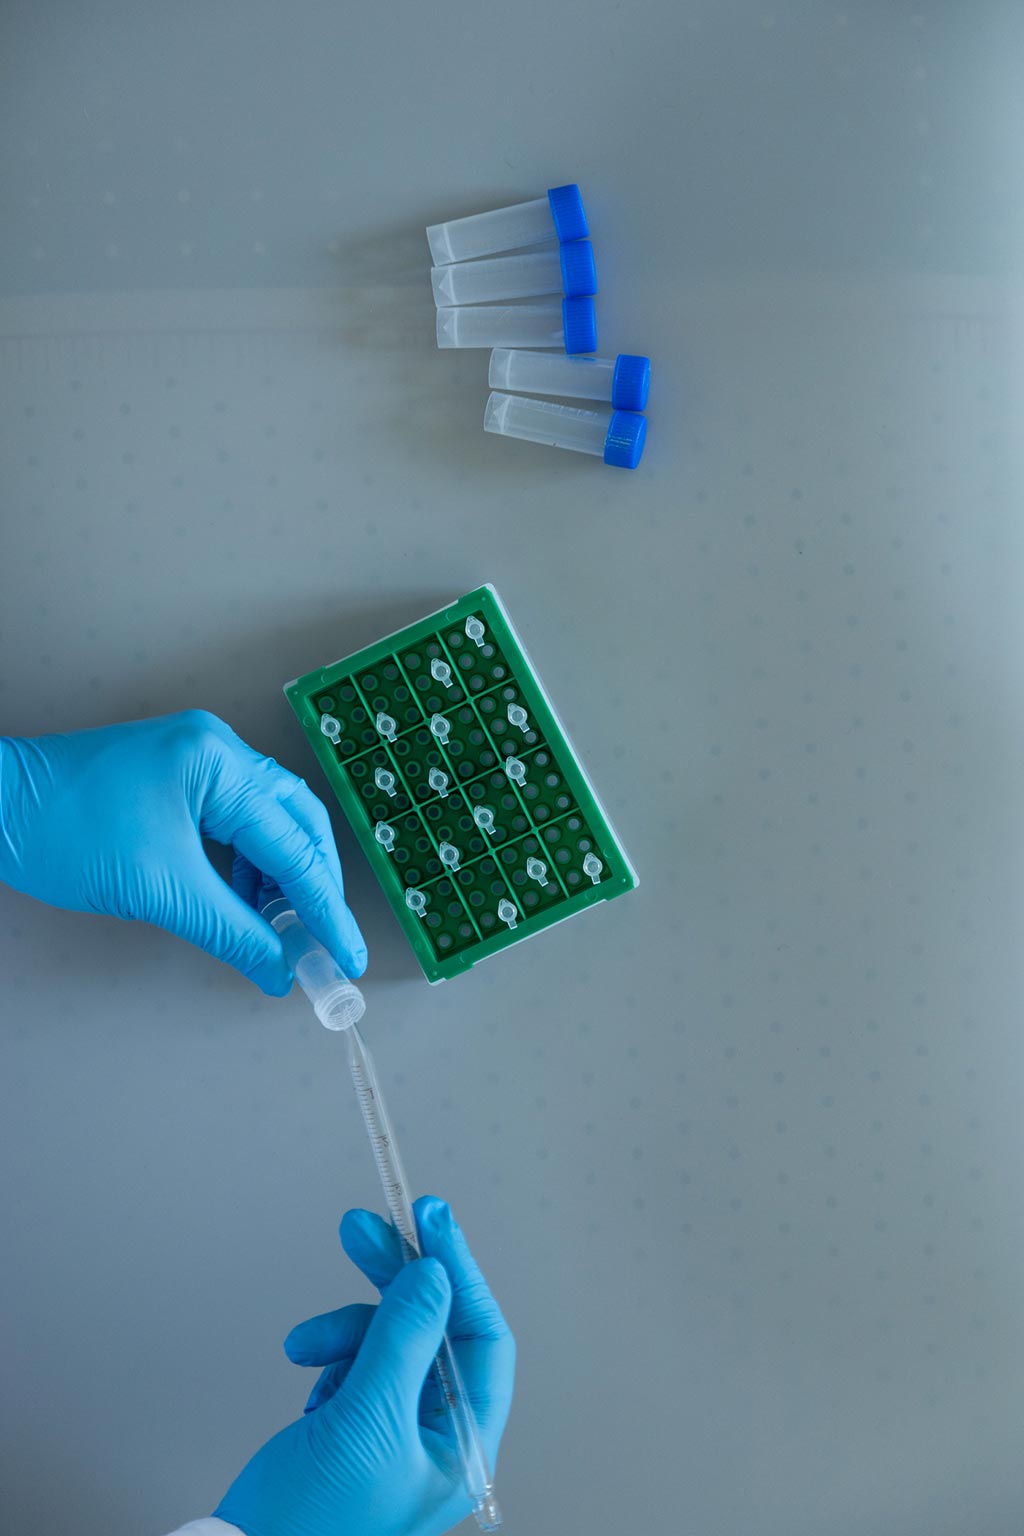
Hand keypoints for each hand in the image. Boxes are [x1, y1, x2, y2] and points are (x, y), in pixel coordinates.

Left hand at [0, 710, 364, 992]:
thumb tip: (277, 967)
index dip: (323, 908)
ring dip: (280, 879)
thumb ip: (232, 932)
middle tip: (322, 941)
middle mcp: (219, 750)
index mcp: (219, 763)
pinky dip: (248, 866)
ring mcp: (199, 760)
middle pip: (297, 824)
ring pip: (270, 824)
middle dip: (313, 886)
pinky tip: (244, 902)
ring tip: (279, 930)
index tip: (342, 953)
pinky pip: (237, 822)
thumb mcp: (159, 890)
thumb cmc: (58, 827)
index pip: (294, 847)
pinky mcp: (180, 778)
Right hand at [215, 1197, 514, 1535]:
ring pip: (385, 1341)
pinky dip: (330, 1358)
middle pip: (431, 1327)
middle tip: (362, 1227)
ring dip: (343, 1329)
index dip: (457, 1271)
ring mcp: (395, 1431)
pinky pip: (355, 1365)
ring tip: (304, 1344)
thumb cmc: (309, 1523)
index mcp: (461, 1444)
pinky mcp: (356, 1428)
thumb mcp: (365, 1422)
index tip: (431, 1219)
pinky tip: (309, 1382)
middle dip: (394, 1277)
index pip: (480, 1336)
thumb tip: (435, 1274)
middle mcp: (437, 1435)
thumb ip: (403, 1340)